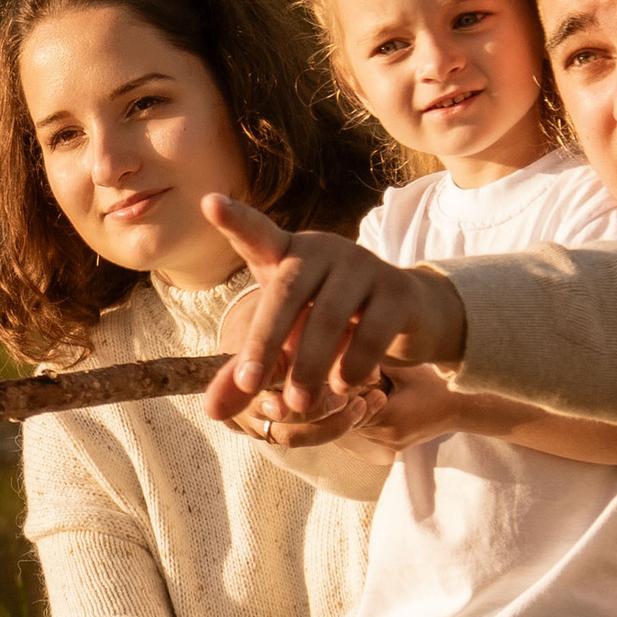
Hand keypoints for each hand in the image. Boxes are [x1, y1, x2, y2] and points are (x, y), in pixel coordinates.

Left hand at [202, 197, 465, 422]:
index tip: (209, 203)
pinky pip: (371, 330)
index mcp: (287, 255)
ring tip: (298, 403)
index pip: (257, 235)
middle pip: (286, 292)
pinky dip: (352, 364)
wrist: (407, 316)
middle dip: (264, 341)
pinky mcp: (398, 289)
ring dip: (309, 365)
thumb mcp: (286, 347)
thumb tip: (213, 413)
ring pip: (328, 316)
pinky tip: (344, 385)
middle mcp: (323, 251)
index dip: (236, 221)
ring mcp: (362, 264)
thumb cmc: (330, 325)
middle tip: (249, 385)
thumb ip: (248, 374)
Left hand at [353, 363, 468, 453]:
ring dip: (361, 416)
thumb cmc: (433, 385)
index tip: (353, 381)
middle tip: (355, 388)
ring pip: (362, 431)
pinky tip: (379, 408)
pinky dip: (371, 423)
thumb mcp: (406, 370)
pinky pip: (373, 437)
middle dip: (353, 406)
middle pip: (354, 423)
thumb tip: (355, 356)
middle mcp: (388, 435)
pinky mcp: (397, 447)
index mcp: (389, 416)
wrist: (459, 409)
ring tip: (367, 397)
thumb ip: (378, 365)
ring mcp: (393, 444)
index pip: (352, 409)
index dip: (349, 395)